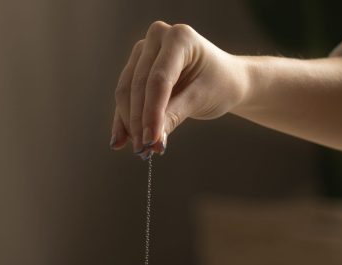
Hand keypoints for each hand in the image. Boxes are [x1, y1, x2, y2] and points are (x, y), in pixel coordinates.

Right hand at [111, 21, 248, 155]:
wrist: (223, 79)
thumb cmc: (218, 84)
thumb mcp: (201, 98)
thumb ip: (174, 115)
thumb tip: (151, 140)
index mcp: (180, 38)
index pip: (158, 80)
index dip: (151, 113)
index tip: (150, 141)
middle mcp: (158, 37)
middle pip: (139, 85)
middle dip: (139, 122)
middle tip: (143, 150)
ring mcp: (144, 51)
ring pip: (126, 91)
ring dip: (129, 123)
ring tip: (138, 149)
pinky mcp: (135, 66)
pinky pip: (125, 96)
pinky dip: (123, 120)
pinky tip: (119, 141)